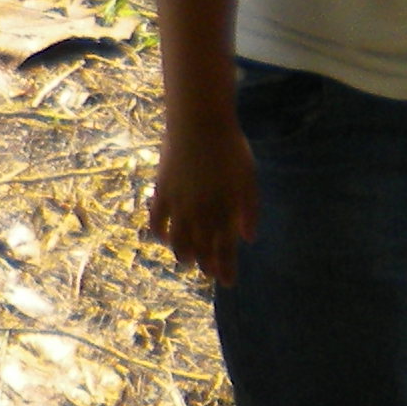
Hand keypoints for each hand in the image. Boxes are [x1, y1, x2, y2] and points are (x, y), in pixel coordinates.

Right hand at [145, 112, 259, 282]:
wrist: (199, 122)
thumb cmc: (230, 148)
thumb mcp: (249, 179)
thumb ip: (250, 211)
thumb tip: (248, 239)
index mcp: (225, 211)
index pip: (225, 250)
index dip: (225, 268)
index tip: (227, 283)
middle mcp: (201, 213)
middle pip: (201, 249)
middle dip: (205, 265)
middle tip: (207, 273)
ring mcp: (179, 203)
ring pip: (177, 240)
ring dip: (182, 254)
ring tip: (186, 260)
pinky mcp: (162, 191)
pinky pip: (156, 220)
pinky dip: (159, 233)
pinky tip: (163, 237)